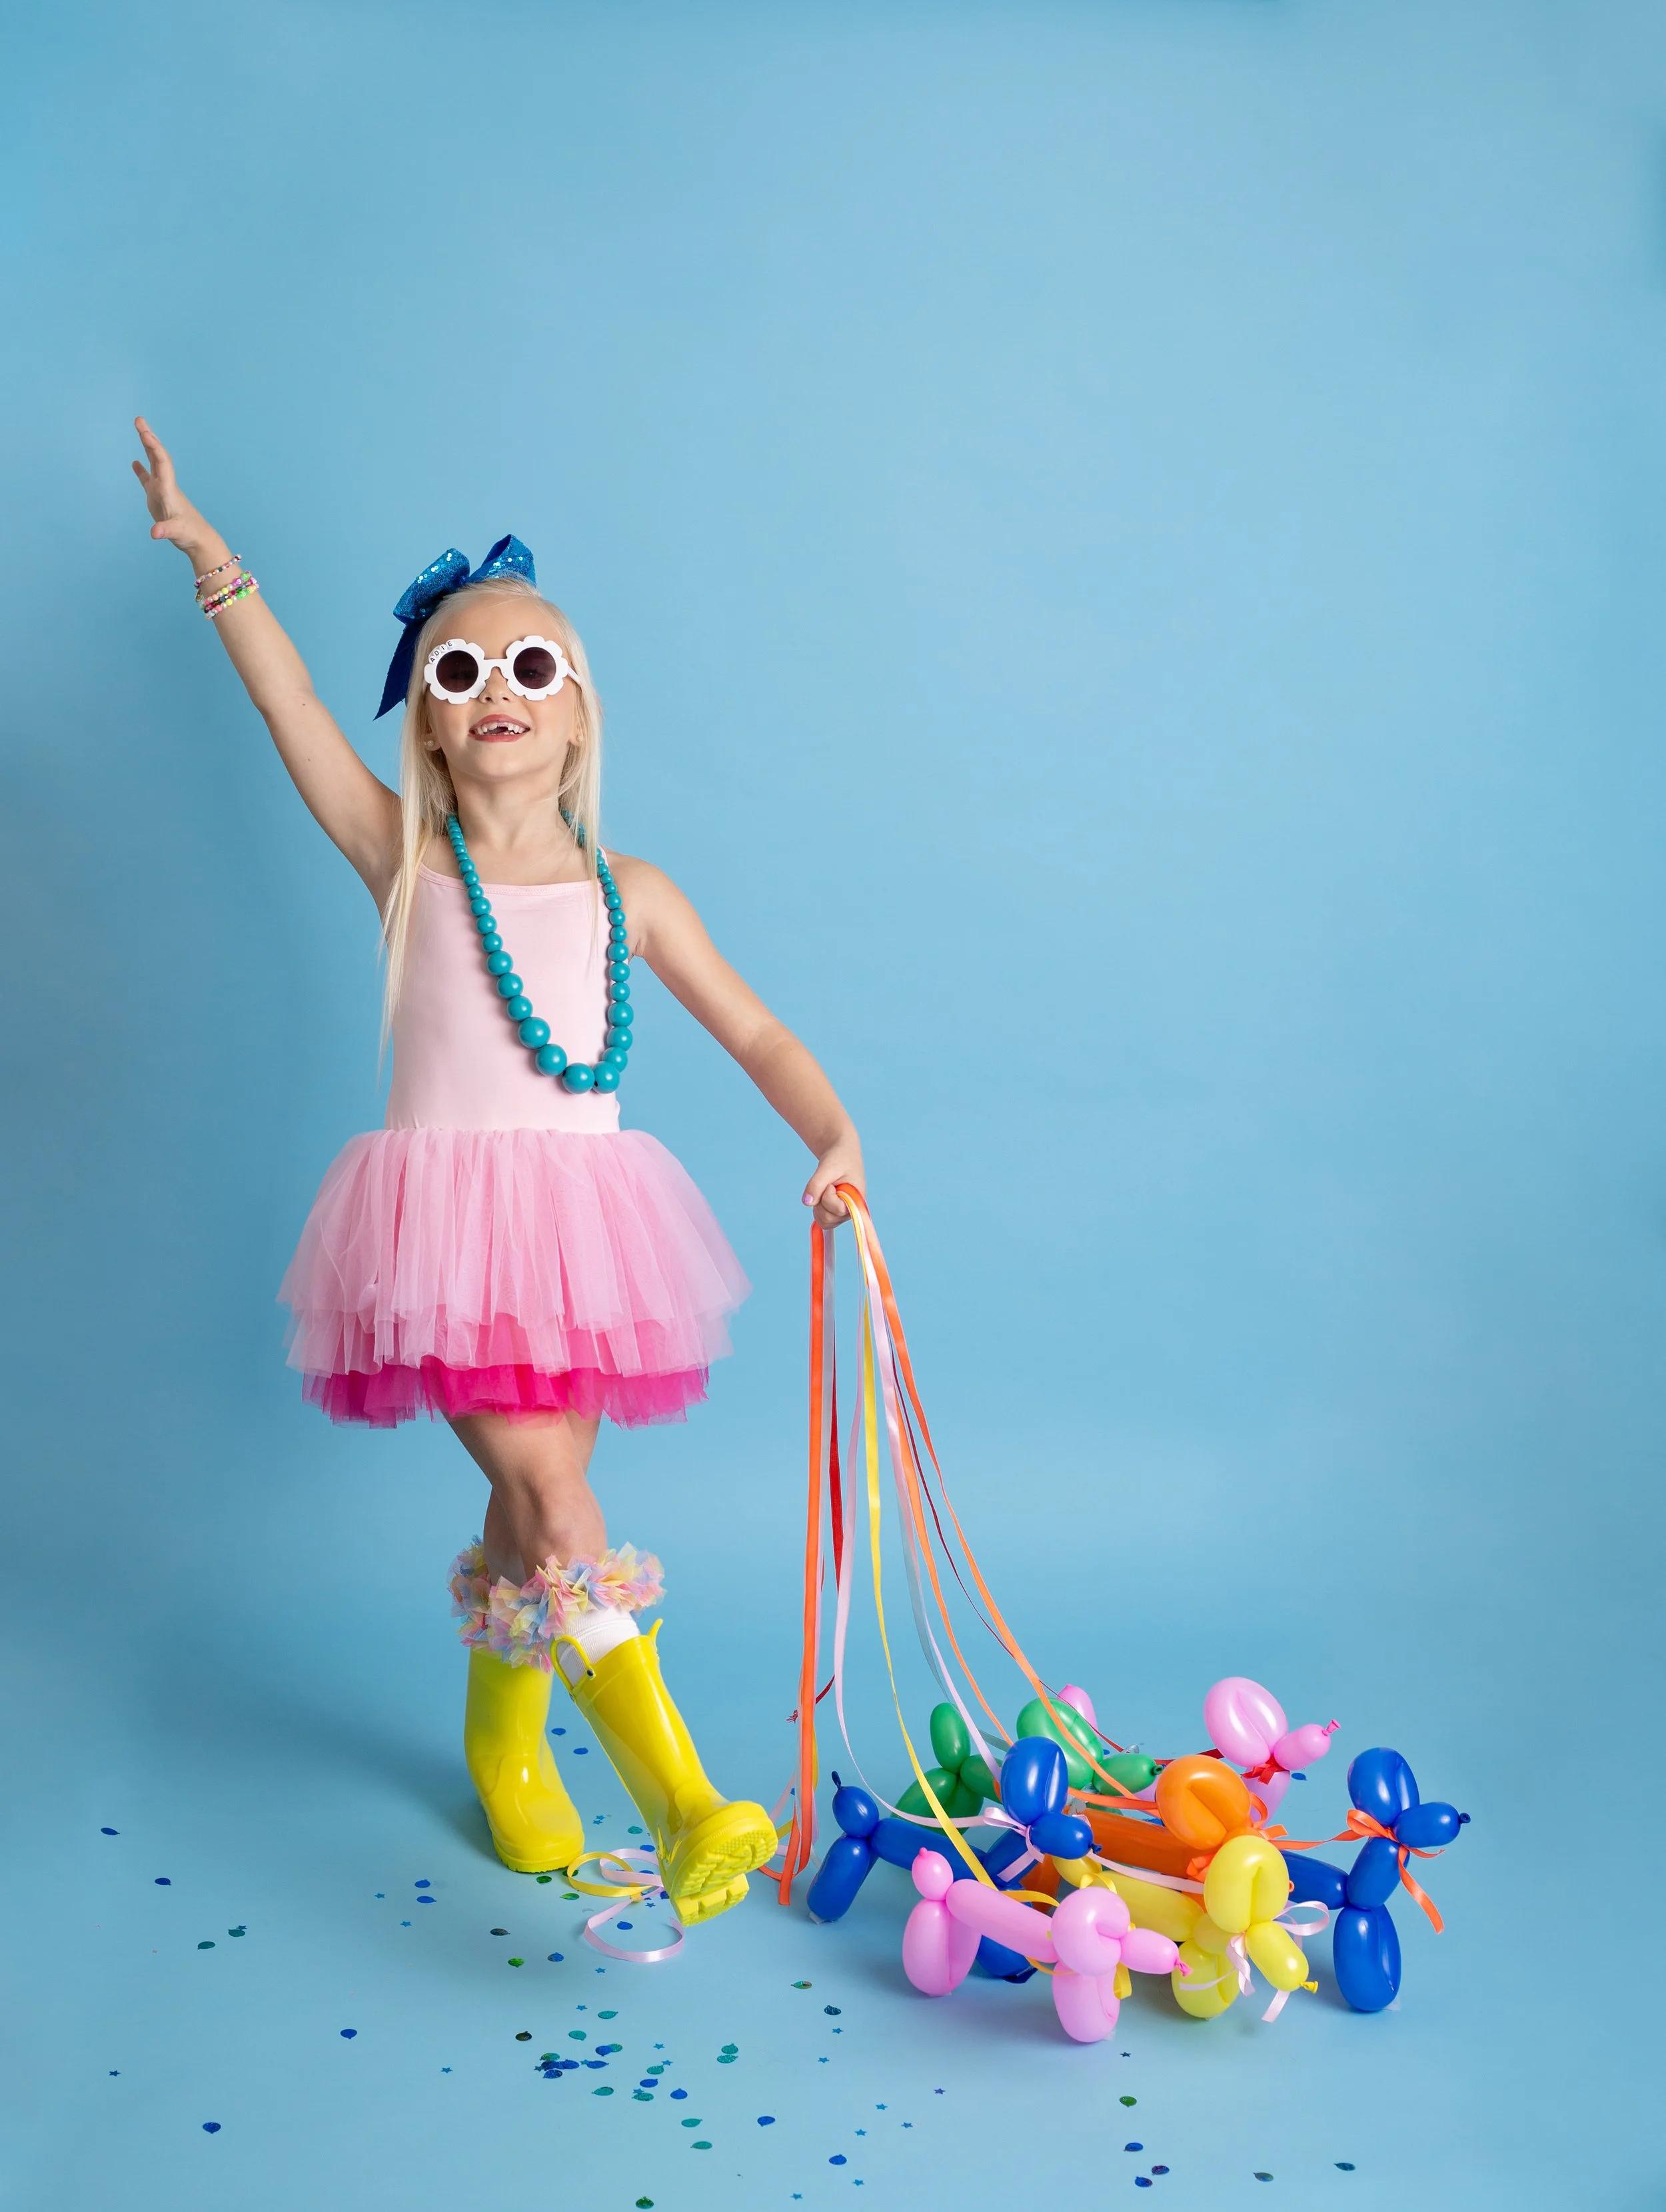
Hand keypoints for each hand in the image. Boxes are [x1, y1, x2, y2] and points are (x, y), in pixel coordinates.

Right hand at [131, 417, 221, 565]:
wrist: (199, 540)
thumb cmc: (190, 535)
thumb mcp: (177, 532)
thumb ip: (165, 530)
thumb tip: (155, 532)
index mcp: (169, 489)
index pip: (162, 462)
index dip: (154, 447)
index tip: (145, 432)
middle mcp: (166, 485)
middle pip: (157, 456)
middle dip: (148, 438)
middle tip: (139, 419)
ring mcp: (162, 491)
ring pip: (153, 463)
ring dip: (146, 446)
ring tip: (139, 429)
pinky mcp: (158, 499)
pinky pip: (148, 480)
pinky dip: (141, 470)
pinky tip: (135, 463)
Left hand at [803, 1137, 863, 1228]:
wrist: (840, 1152)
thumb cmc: (839, 1157)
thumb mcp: (827, 1167)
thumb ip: (816, 1184)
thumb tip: (807, 1202)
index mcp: (858, 1199)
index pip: (838, 1210)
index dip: (828, 1197)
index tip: (830, 1183)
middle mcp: (853, 1210)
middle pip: (828, 1219)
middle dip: (821, 1201)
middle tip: (827, 1185)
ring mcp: (845, 1213)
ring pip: (824, 1222)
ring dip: (818, 1205)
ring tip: (826, 1189)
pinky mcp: (837, 1213)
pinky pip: (822, 1220)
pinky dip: (817, 1209)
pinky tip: (822, 1195)